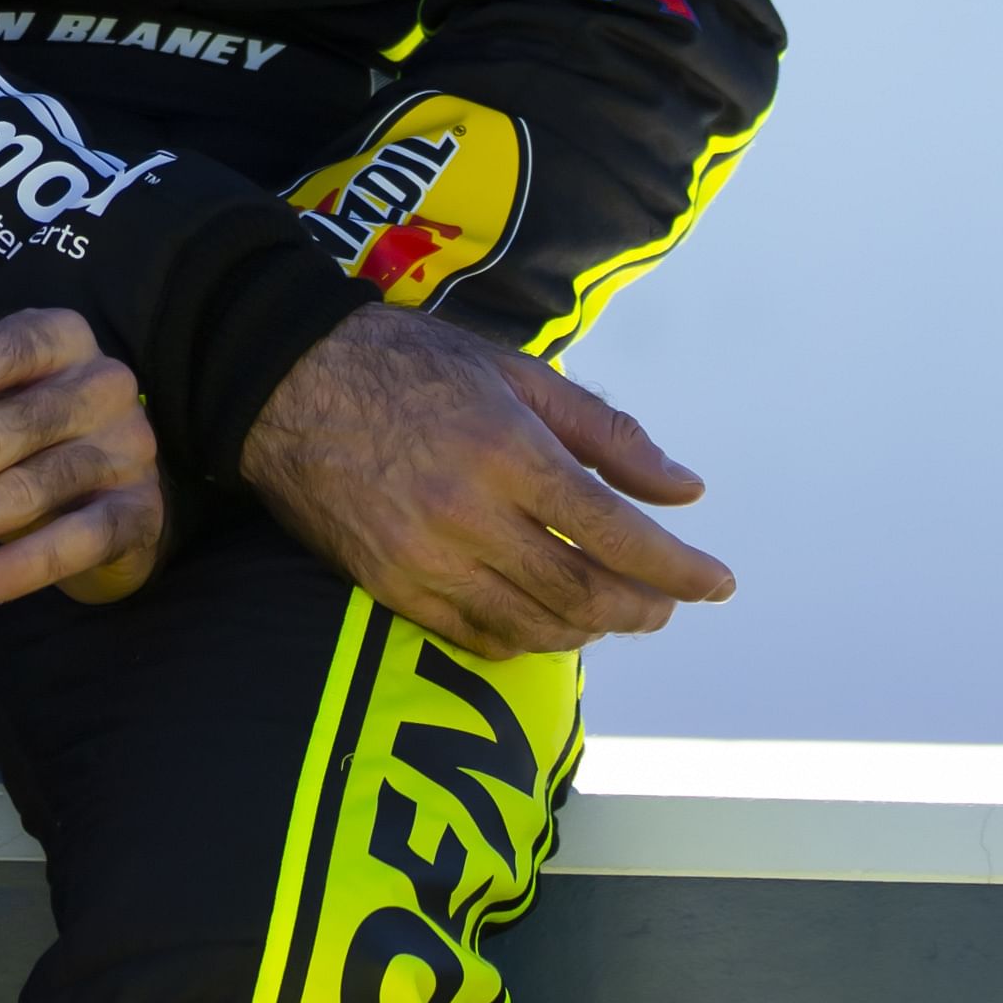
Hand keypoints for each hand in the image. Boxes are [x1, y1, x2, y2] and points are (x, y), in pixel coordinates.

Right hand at [237, 304, 730, 657]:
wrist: (285, 382)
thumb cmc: (406, 363)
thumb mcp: (514, 372)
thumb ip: (605, 433)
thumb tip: (684, 491)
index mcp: (507, 450)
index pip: (616, 535)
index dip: (678, 569)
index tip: (717, 583)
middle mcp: (469, 514)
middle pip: (584, 592)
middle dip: (643, 608)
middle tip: (668, 604)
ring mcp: (424, 558)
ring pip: (536, 626)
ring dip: (592, 629)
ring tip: (616, 613)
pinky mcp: (389, 586)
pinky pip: (477, 637)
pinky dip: (528, 639)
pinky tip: (548, 621)